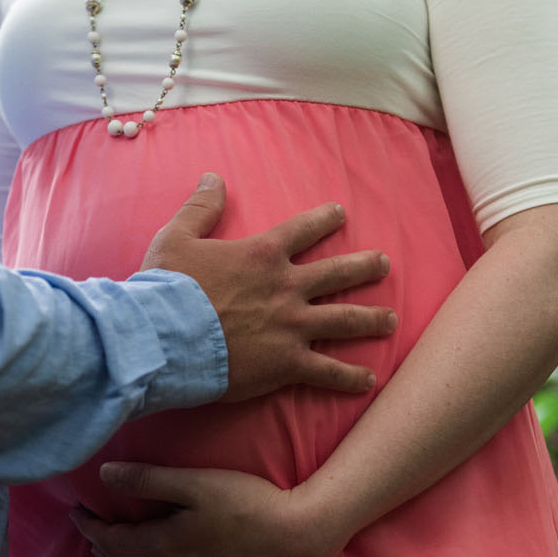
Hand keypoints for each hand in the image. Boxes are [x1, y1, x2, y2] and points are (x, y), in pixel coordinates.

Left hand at [69, 461, 349, 556]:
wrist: (297, 537)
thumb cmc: (248, 502)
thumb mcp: (196, 483)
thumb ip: (148, 480)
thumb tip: (103, 475)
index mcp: (162, 542)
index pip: (112, 537)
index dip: (90, 525)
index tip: (76, 510)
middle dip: (99, 543)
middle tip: (86, 526)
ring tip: (102, 553)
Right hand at [142, 173, 394, 401]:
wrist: (167, 337)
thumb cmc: (168, 288)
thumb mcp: (177, 236)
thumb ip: (201, 207)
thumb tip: (212, 177)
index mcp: (262, 255)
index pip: (302, 230)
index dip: (324, 219)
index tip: (341, 213)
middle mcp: (286, 287)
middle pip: (336, 272)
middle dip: (364, 267)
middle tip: (384, 264)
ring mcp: (292, 326)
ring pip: (344, 319)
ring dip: (370, 319)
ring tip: (390, 320)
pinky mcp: (287, 362)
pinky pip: (327, 371)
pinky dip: (350, 377)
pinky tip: (369, 379)